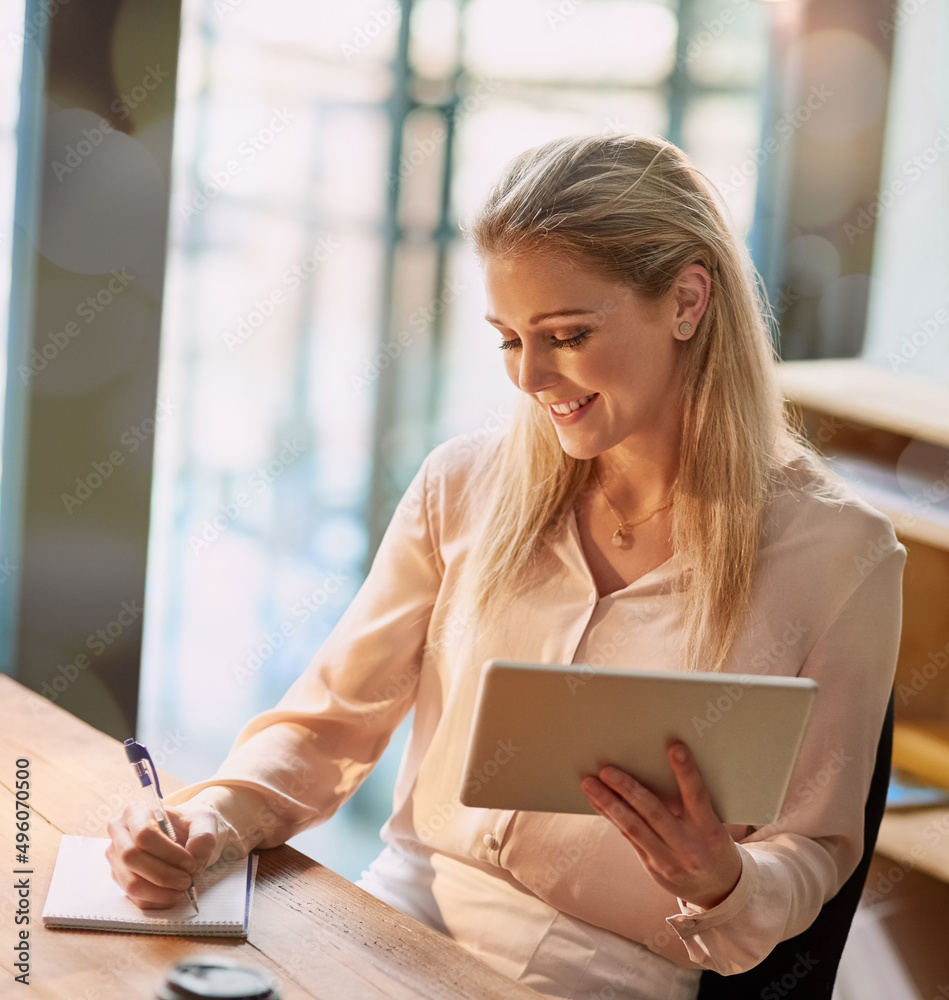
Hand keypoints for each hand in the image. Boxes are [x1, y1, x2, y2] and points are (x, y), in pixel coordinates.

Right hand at [105, 792, 235, 909]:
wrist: (190, 834)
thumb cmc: (192, 824)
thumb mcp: (205, 821)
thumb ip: (203, 835)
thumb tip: (193, 856)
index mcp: (136, 812)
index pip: (144, 835)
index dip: (168, 853)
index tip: (190, 863)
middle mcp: (119, 833)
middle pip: (131, 858)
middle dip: (162, 875)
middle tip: (187, 880)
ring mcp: (116, 858)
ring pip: (130, 882)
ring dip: (159, 891)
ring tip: (181, 888)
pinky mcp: (121, 879)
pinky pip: (134, 897)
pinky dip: (155, 900)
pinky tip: (172, 894)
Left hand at [581, 741, 742, 909]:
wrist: (719, 889)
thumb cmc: (713, 843)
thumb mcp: (712, 824)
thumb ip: (692, 803)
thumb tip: (658, 768)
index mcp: (709, 830)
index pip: (697, 796)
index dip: (686, 772)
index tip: (675, 748)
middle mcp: (688, 845)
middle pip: (654, 812)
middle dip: (628, 789)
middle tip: (607, 770)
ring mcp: (668, 859)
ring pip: (633, 827)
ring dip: (608, 803)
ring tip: (589, 784)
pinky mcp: (652, 866)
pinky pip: (628, 837)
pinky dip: (611, 817)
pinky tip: (597, 801)